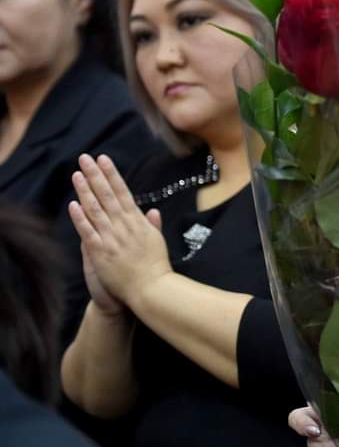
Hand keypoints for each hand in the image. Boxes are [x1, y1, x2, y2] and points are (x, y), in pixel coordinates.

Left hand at [68, 154, 171, 308]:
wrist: (151, 289)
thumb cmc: (156, 267)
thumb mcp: (157, 241)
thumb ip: (152, 225)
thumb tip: (152, 210)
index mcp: (137, 222)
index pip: (123, 192)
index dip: (112, 175)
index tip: (104, 159)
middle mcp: (124, 226)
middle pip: (107, 195)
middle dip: (95, 175)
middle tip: (85, 158)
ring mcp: (111, 238)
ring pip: (95, 209)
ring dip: (85, 190)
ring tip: (76, 174)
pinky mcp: (101, 252)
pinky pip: (88, 232)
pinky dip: (80, 218)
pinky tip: (73, 204)